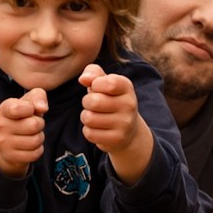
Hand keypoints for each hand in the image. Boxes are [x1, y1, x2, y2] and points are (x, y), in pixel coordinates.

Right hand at [0, 88, 46, 177]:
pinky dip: (38, 149)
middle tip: (33, 124)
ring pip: (36, 140)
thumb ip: (38, 97)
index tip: (30, 109)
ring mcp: (4, 143)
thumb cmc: (23, 116)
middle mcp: (1, 125)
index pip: (17, 108)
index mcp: (4, 109)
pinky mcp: (11, 156)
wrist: (8, 141)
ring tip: (32, 134)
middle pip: (34, 125)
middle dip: (40, 123)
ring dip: (39, 137)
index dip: (31, 108)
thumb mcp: (29, 102)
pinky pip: (35, 153)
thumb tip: (42, 107)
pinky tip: (30, 146)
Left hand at [78, 65, 152, 181]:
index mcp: (126, 87)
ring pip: (89, 118)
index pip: (108, 82)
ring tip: (95, 116)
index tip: (97, 87)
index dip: (95, 84)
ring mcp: (125, 124)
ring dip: (86, 117)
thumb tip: (83, 79)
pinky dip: (89, 130)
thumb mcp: (105, 83)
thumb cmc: (110, 100)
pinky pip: (89, 133)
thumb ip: (93, 73)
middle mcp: (129, 105)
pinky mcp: (117, 139)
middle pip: (93, 101)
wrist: (128, 130)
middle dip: (87, 102)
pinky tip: (98, 128)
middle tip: (93, 104)